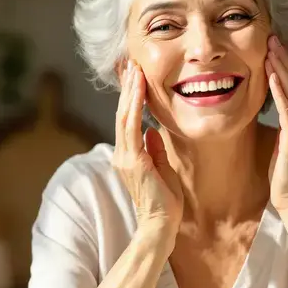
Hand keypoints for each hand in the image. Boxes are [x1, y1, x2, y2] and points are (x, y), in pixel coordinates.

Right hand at [112, 64, 182, 234]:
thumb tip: (153, 131)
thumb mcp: (163, 169)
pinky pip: (131, 126)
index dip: (130, 98)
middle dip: (127, 87)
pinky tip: (138, 88)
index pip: (128, 120)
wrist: (161, 225)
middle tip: (129, 63)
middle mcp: (123, 154)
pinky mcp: (133, 160)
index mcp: (130, 156)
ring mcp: (125, 157)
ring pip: (124, 116)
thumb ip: (156, 150)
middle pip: (122, 113)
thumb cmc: (165, 203)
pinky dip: (135, 105)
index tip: (135, 76)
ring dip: (129, 90)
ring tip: (133, 68)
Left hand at [265, 35, 287, 213]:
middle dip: (284, 60)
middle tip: (272, 39)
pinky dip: (280, 91)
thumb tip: (273, 108)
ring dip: (281, 69)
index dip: (287, 67)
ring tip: (270, 50)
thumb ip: (284, 124)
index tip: (275, 49)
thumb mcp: (285, 144)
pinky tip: (272, 76)